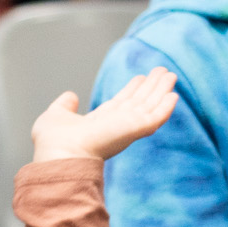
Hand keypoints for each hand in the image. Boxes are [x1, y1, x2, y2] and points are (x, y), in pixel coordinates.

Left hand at [30, 69, 178, 163]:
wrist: (60, 154)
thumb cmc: (53, 142)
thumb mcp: (56, 115)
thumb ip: (65, 105)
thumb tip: (70, 96)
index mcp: (100, 122)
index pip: (121, 104)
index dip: (132, 90)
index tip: (140, 78)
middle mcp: (116, 125)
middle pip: (139, 102)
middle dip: (151, 87)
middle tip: (163, 71)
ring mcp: (127, 127)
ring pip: (150, 106)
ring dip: (161, 90)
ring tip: (171, 74)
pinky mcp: (136, 129)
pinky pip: (155, 116)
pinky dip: (165, 107)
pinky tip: (174, 96)